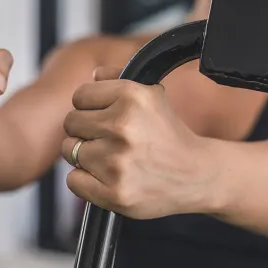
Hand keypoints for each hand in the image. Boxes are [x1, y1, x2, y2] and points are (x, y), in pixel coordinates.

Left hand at [62, 67, 212, 219]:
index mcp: (132, 97)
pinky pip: (73, 180)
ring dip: (85, 156)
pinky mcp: (113, 193)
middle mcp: (122, 127)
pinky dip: (85, 181)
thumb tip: (94, 74)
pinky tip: (107, 177)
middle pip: (70, 123)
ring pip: (70, 151)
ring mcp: (116, 162)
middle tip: (106, 140)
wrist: (197, 175)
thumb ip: (120, 81)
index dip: (89, 107)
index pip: (80, 96)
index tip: (103, 118)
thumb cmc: (170, 136)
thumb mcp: (153, 97)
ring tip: (110, 159)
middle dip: (85, 131)